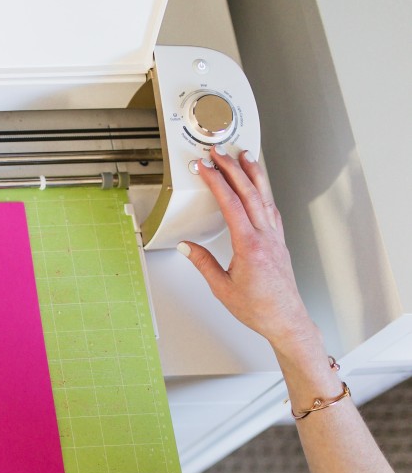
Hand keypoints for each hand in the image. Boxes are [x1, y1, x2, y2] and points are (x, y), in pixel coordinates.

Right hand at [179, 147, 315, 352]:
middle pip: (248, 193)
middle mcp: (265, 237)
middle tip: (219, 153)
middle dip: (232, 169)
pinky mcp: (279, 242)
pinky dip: (263, 193)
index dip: (215, 181)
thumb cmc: (258, 308)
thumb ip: (203, 263)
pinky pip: (271, 210)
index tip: (204, 167)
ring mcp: (275, 237)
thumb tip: (186, 246)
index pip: (230, 204)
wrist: (286, 319)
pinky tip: (260, 189)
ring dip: (253, 174)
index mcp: (249, 245)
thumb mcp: (221, 288)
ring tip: (244, 157)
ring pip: (264, 197)